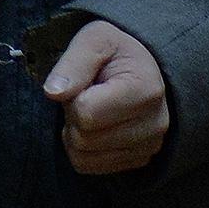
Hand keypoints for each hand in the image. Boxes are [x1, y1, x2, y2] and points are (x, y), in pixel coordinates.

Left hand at [44, 20, 168, 174]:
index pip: (85, 113)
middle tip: (86, 95)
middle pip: (83, 138)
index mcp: (146, 90)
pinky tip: (95, 126)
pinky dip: (82, 149)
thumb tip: (53, 92)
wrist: (144, 67)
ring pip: (82, 156)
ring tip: (92, 108)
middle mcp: (155, 124)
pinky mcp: (138, 161)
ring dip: (76, 132)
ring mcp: (149, 147)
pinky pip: (88, 167)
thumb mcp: (94, 40)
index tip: (85, 82)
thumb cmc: (116, 53)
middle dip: (73, 116)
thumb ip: (74, 63)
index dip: (72, 97)